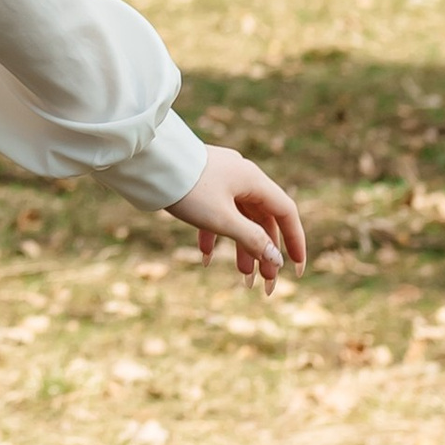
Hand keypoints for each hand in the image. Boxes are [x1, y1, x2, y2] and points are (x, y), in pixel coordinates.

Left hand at [168, 146, 307, 293]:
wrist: (148, 161)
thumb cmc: (187, 188)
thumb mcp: (222, 219)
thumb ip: (251, 239)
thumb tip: (276, 259)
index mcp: (253, 180)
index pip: (286, 212)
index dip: (295, 241)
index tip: (297, 269)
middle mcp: (242, 177)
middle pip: (263, 219)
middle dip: (266, 253)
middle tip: (266, 284)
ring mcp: (221, 179)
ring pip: (240, 218)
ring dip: (243, 248)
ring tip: (243, 278)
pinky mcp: (202, 183)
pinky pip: (217, 212)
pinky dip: (214, 235)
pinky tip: (204, 257)